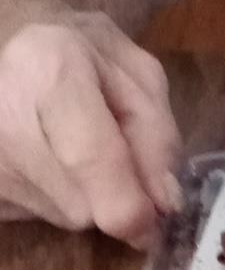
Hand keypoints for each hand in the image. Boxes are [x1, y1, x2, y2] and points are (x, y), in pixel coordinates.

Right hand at [0, 13, 182, 248]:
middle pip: (82, 202)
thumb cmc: (78, 54)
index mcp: (50, 72)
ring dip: (84, 195)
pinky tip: (43, 156)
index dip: (128, 204)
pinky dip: (53, 197)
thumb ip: (158, 135)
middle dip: (113, 192)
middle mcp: (5, 119)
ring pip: (63, 215)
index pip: (91, 159)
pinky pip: (36, 216)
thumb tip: (164, 204)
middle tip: (110, 149)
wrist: (6, 45)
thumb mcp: (136, 74)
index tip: (152, 224)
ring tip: (69, 144)